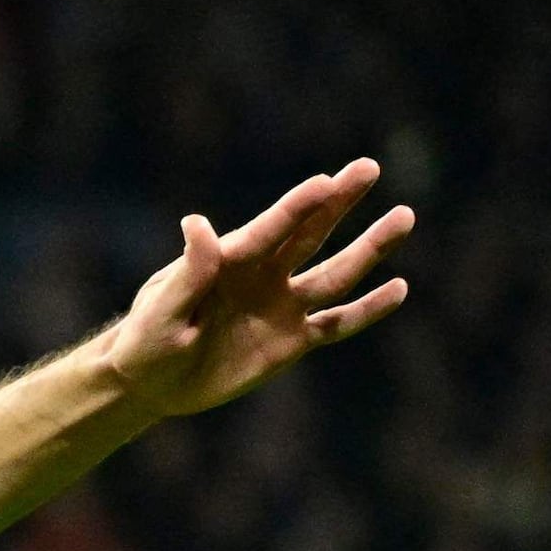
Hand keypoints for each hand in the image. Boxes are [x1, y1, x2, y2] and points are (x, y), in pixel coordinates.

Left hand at [94, 159, 416, 418]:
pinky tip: (399, 289)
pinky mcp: (293, 340)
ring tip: (404, 217)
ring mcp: (282, 305)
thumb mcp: (160, 310)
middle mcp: (264, 275)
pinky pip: (337, 323)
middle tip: (370, 168)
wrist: (151, 382)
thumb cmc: (146, 340)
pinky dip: (366, 309)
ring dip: (369, 249)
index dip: (298, 206)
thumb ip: (188, 272)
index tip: (327, 180)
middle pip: (310, 233)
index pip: (271, 228)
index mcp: (229, 261)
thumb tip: (196, 223)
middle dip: (340, 202)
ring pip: (335, 274)